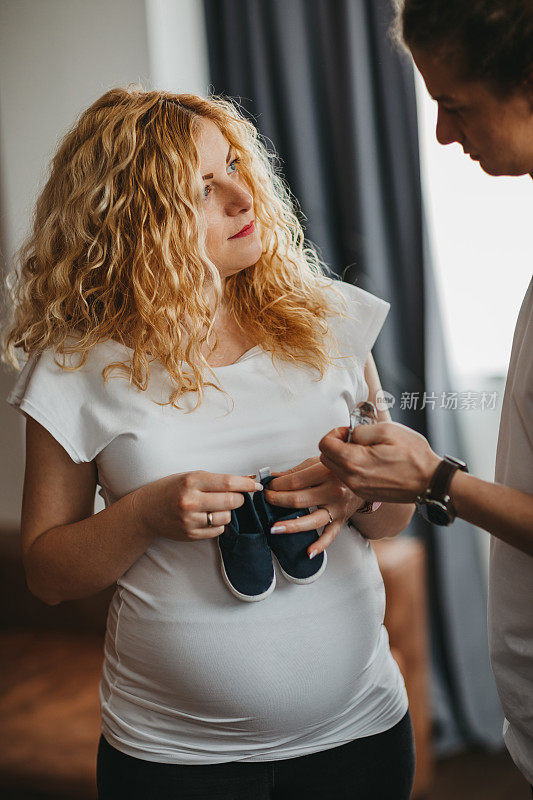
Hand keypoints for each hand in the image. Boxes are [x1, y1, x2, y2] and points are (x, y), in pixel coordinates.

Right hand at [138, 471, 260, 541]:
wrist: (146, 510)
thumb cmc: (171, 489)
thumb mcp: (191, 477)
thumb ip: (217, 480)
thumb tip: (246, 480)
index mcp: (192, 481)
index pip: (228, 482)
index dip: (246, 484)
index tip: (255, 485)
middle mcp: (191, 501)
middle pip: (231, 501)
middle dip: (240, 499)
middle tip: (237, 496)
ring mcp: (190, 520)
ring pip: (226, 517)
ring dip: (228, 512)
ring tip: (217, 507)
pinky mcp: (190, 534)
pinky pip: (218, 531)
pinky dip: (219, 524)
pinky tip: (209, 517)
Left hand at [264, 457, 365, 557]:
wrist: (362, 478)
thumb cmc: (338, 470)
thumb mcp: (317, 463)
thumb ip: (295, 471)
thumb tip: (272, 477)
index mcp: (325, 472)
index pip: (294, 481)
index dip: (276, 485)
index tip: (268, 486)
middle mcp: (333, 490)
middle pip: (298, 500)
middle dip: (277, 500)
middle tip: (267, 499)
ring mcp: (337, 508)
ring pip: (311, 519)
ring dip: (291, 525)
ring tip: (275, 528)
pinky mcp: (341, 520)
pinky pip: (330, 535)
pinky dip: (320, 545)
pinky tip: (309, 552)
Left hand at [318, 421, 441, 502]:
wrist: (430, 481)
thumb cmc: (413, 455)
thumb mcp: (387, 430)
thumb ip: (360, 430)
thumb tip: (349, 433)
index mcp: (354, 462)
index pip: (324, 445)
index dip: (335, 433)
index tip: (350, 431)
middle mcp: (352, 479)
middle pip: (325, 458)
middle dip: (336, 445)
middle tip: (356, 439)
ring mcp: (358, 489)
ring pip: (335, 470)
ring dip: (343, 457)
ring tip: (365, 450)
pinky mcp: (365, 494)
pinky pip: (348, 479)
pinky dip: (352, 468)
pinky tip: (370, 462)